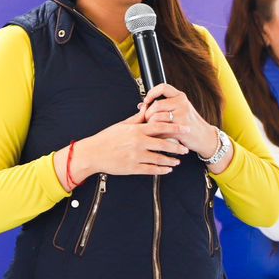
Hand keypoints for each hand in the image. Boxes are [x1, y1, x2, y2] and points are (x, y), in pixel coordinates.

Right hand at [74, 112, 188, 177]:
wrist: (93, 153)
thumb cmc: (106, 139)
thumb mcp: (121, 125)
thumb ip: (136, 118)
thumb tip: (146, 108)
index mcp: (136, 130)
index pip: (160, 127)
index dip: (175, 128)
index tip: (184, 129)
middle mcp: (138, 143)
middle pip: (164, 144)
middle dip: (177, 147)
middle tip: (185, 148)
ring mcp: (136, 156)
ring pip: (160, 159)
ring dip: (171, 160)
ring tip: (178, 161)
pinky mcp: (133, 168)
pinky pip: (151, 170)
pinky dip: (162, 170)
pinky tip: (167, 169)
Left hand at [139, 84, 218, 157]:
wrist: (204, 137)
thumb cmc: (190, 123)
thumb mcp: (180, 109)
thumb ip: (164, 105)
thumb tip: (142, 105)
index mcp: (181, 97)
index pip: (163, 87)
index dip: (151, 93)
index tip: (146, 100)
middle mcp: (182, 104)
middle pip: (156, 105)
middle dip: (147, 114)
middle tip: (147, 120)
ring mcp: (182, 116)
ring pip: (156, 118)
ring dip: (150, 125)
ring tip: (152, 128)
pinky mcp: (179, 129)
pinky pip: (160, 130)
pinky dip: (156, 134)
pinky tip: (158, 135)